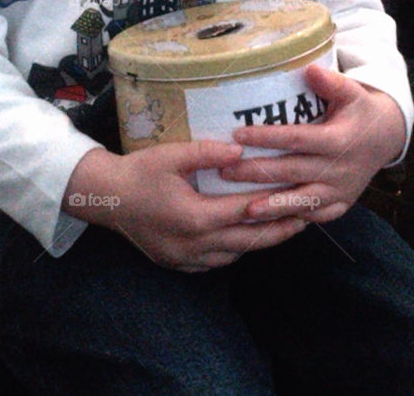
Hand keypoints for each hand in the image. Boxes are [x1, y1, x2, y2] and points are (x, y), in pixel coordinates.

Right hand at [64, 141, 307, 271]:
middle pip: (249, 240)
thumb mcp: (171, 155)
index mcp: (196, 218)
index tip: (300, 195)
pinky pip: (218, 261)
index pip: (247, 211)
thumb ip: (207, 152)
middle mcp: (196, 245)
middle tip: (307, 217)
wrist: (106, 199)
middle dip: (280, 229)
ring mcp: (188, 259)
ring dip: (261, 240)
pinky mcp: (180, 264)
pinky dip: (237, 248)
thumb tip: (242, 150)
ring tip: (284, 225)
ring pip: (236, 253)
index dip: (276, 203)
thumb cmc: (139, 172)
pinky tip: (247, 236)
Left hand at [223, 65, 406, 224]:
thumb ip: (331, 83)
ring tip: (243, 208)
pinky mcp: (341, 205)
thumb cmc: (359, 110)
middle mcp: (339, 169)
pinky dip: (292, 220)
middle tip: (225, 172)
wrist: (386, 138)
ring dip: (272, 206)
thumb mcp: (352, 92)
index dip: (268, 137)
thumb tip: (309, 69)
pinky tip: (269, 222)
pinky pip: (315, 216)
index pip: (297, 139)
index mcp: (338, 140)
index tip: (238, 134)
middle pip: (292, 172)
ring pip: (302, 201)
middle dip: (258, 173)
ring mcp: (340, 191)